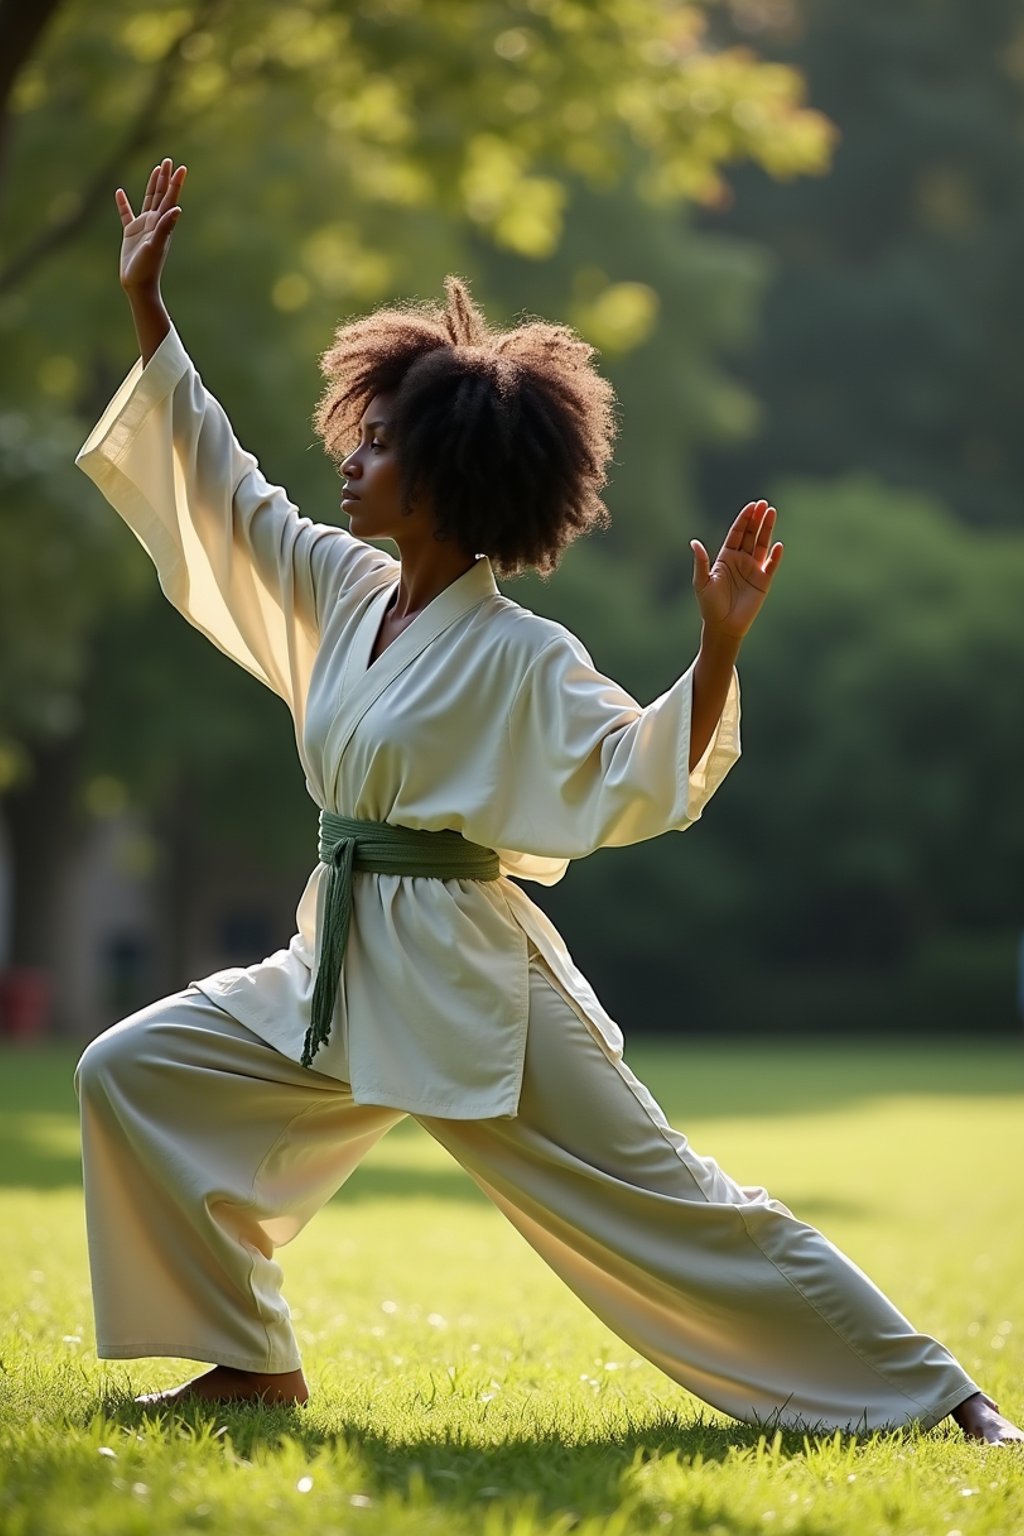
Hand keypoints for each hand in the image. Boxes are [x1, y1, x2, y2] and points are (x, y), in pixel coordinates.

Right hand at [116, 158, 186, 295]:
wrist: (138, 285)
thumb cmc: (148, 268)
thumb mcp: (156, 246)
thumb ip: (166, 227)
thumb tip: (177, 209)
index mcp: (162, 224)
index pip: (170, 199)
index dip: (175, 183)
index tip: (180, 168)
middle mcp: (155, 223)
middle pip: (160, 195)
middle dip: (165, 178)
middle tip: (168, 161)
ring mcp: (143, 227)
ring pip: (148, 201)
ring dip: (152, 185)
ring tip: (156, 170)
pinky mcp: (130, 233)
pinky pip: (126, 214)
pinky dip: (123, 203)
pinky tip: (119, 192)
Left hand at [690, 499, 783, 639]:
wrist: (723, 626)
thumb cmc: (709, 605)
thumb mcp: (702, 582)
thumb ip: (701, 561)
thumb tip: (694, 542)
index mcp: (726, 557)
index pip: (737, 533)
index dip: (744, 519)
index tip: (752, 506)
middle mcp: (741, 560)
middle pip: (751, 534)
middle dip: (757, 519)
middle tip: (764, 504)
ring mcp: (753, 569)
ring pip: (762, 544)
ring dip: (767, 529)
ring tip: (772, 513)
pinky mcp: (763, 582)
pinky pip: (771, 565)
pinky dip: (775, 556)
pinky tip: (778, 545)